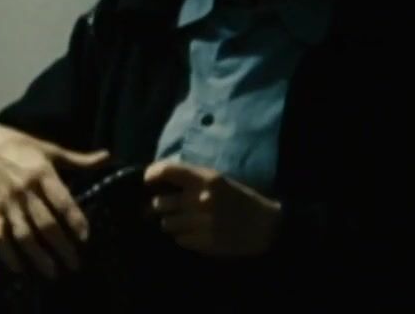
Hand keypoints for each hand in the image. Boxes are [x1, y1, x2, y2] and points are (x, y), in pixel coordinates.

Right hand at [0, 124, 110, 277]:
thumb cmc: (23, 147)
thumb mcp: (51, 149)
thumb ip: (79, 159)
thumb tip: (108, 156)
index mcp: (42, 173)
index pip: (61, 201)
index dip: (75, 220)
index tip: (86, 238)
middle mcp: (25, 190)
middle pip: (44, 223)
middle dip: (61, 246)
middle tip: (75, 264)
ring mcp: (8, 202)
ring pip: (23, 234)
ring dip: (37, 256)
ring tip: (52, 273)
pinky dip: (7, 253)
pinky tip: (19, 269)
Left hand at [143, 160, 281, 256]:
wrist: (267, 226)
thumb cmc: (239, 198)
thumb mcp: (217, 179)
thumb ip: (190, 178)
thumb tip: (158, 180)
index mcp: (206, 179)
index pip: (166, 171)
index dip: (151, 174)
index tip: (147, 181)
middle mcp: (201, 199)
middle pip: (159, 203)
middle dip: (160, 205)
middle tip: (164, 207)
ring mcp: (203, 223)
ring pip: (166, 224)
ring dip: (171, 222)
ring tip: (182, 221)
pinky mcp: (206, 242)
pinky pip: (179, 239)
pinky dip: (182, 237)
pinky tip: (194, 233)